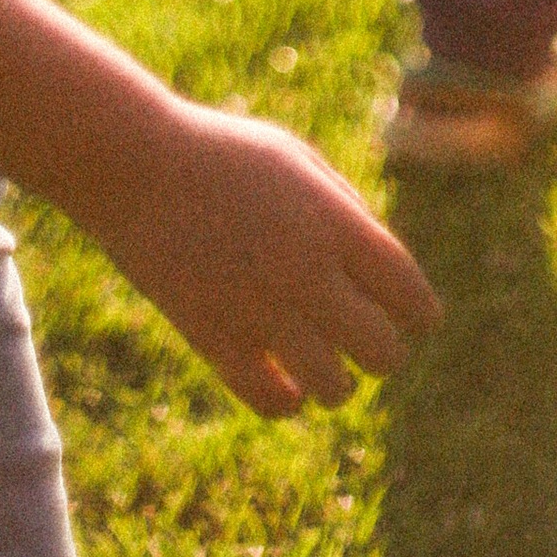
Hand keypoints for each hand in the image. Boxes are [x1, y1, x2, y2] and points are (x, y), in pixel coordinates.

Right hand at [93, 100, 441, 415]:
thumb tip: (387, 278)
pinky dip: (288, 401)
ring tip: (322, 365)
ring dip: (336, 383)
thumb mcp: (296, 160)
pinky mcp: (215, 339)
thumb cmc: (223, 155)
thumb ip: (347, 212)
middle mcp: (304, 270)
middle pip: (381, 351)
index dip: (420, 314)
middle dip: (382, 352)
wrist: (136, 164)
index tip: (414, 319)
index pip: (408, 292)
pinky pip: (272, 401)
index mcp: (332, 221)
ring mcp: (259, 309)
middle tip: (364, 341)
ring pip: (332, 388)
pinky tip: (285, 382)